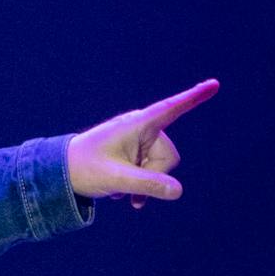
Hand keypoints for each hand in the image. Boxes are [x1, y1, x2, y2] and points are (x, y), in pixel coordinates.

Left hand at [67, 79, 218, 209]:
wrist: (59, 173)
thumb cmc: (84, 169)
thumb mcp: (116, 180)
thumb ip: (147, 185)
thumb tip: (177, 191)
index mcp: (137, 124)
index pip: (171, 109)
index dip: (194, 98)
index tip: (214, 84)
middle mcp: (141, 128)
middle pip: (168, 157)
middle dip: (152, 176)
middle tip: (125, 187)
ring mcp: (139, 141)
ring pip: (160, 167)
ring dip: (143, 183)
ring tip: (118, 189)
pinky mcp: (134, 152)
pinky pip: (150, 171)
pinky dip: (138, 183)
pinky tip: (119, 192)